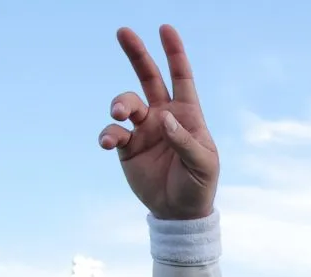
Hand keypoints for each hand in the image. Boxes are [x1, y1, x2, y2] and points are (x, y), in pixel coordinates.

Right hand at [99, 25, 218, 219]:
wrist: (180, 212)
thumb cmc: (199, 185)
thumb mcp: (202, 164)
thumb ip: (185, 141)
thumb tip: (165, 119)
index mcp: (187, 115)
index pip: (182, 78)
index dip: (174, 54)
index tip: (166, 29)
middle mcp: (164, 116)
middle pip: (148, 78)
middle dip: (137, 54)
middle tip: (123, 32)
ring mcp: (144, 130)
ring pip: (126, 102)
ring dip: (120, 103)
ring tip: (120, 115)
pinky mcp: (127, 147)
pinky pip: (112, 132)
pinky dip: (108, 133)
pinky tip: (110, 143)